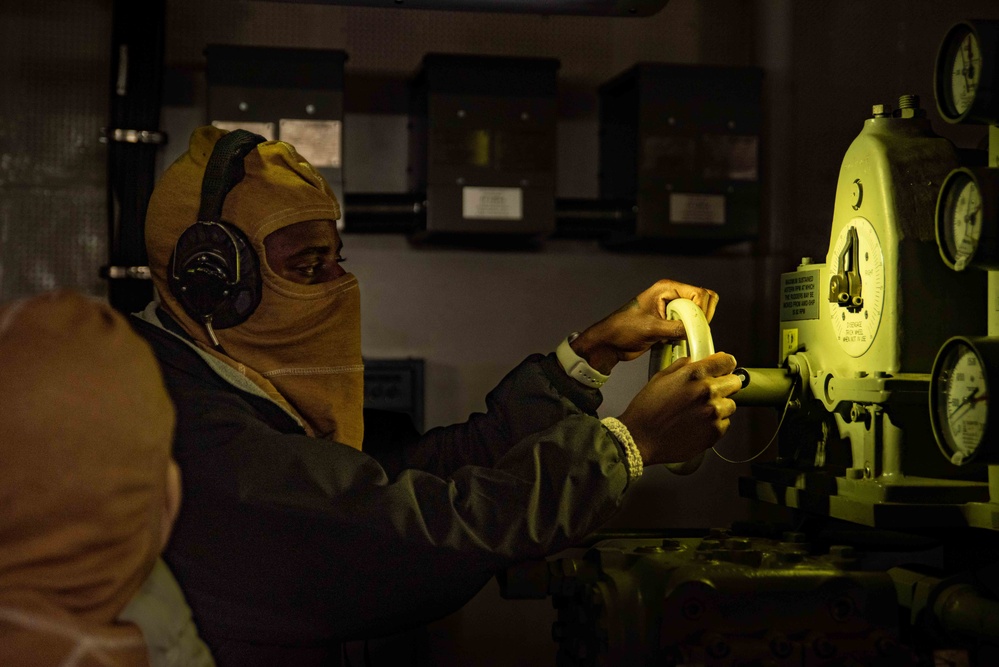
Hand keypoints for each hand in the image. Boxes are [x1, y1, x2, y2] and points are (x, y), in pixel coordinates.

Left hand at [571, 279, 718, 373]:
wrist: (610, 342)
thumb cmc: (624, 329)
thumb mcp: (652, 329)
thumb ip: (676, 328)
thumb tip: (697, 332)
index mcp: (667, 288)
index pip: (700, 294)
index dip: (702, 311)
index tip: (695, 327)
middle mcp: (672, 295)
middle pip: (703, 300)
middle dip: (702, 317)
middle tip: (691, 331)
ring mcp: (672, 308)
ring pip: (698, 314)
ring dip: (695, 326)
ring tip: (682, 336)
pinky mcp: (670, 321)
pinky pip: (689, 324)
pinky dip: (689, 333)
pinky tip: (677, 340)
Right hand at [617, 352, 740, 465]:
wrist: (641, 438)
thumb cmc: (647, 409)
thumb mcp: (660, 378)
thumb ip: (682, 366)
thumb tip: (694, 360)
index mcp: (695, 374)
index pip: (727, 362)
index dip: (725, 364)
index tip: (724, 368)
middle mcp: (708, 392)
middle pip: (735, 382)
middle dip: (725, 385)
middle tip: (709, 392)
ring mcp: (714, 413)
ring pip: (730, 404)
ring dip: (720, 406)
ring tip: (699, 411)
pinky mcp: (715, 432)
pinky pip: (725, 423)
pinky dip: (715, 423)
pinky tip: (697, 424)